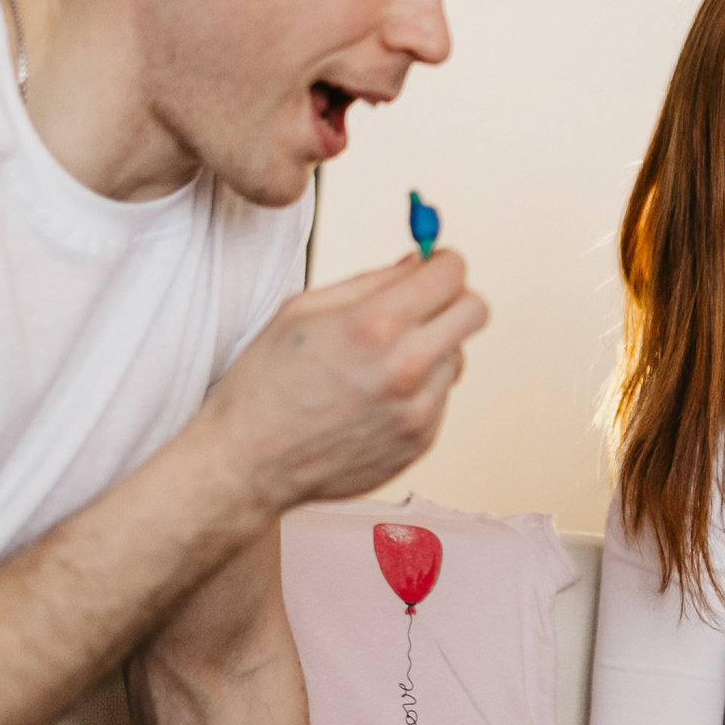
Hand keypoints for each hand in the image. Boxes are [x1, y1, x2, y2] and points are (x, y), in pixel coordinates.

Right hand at [195, 250, 490, 515]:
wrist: (249, 462)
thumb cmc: (265, 384)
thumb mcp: (302, 311)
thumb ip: (371, 281)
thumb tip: (420, 262)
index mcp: (375, 326)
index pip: (452, 274)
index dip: (443, 263)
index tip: (434, 268)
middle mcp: (406, 369)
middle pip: (475, 311)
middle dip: (453, 299)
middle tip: (423, 305)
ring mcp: (419, 411)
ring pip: (458, 356)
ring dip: (432, 348)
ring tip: (380, 362)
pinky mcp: (421, 441)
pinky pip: (440, 396)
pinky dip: (418, 389)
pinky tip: (374, 397)